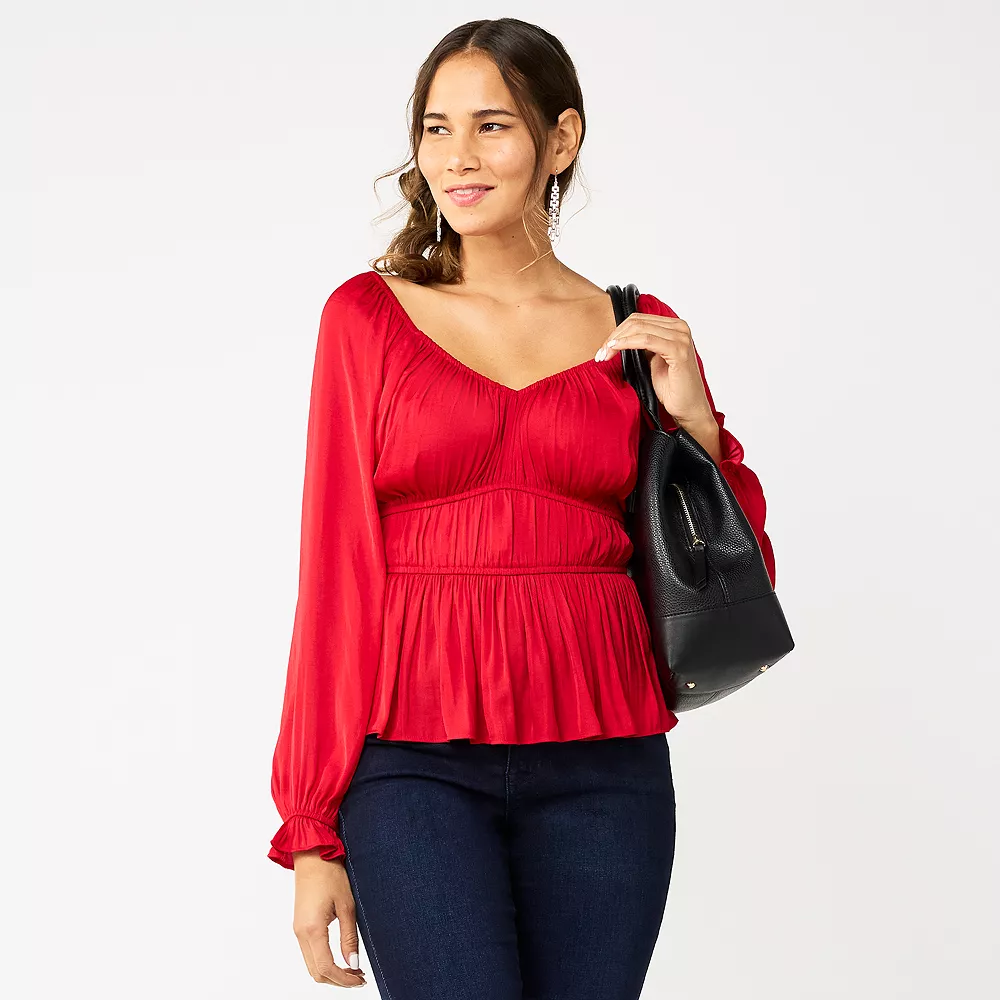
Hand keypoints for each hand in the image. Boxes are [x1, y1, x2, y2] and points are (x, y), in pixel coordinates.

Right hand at [292, 850, 366, 987]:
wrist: (313, 855)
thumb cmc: (330, 875)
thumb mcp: (347, 906)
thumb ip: (349, 938)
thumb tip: (353, 963)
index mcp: (312, 929)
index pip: (326, 967)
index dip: (344, 979)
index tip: (360, 979)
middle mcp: (301, 934)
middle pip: (316, 972)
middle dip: (338, 980)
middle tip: (359, 977)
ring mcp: (298, 930)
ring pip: (312, 965)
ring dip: (331, 972)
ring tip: (353, 968)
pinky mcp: (300, 925)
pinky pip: (309, 953)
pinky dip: (324, 961)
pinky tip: (340, 956)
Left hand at [595, 312, 714, 428]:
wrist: (688, 408)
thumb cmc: (672, 388)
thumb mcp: (652, 360)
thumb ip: (642, 345)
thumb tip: (619, 337)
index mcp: (674, 327)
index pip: (639, 319)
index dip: (617, 331)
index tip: (603, 347)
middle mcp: (680, 328)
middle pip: (637, 321)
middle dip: (614, 335)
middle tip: (600, 353)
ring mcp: (681, 338)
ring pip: (639, 328)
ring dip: (617, 340)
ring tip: (604, 354)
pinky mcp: (679, 351)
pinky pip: (646, 340)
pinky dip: (627, 343)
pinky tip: (615, 349)